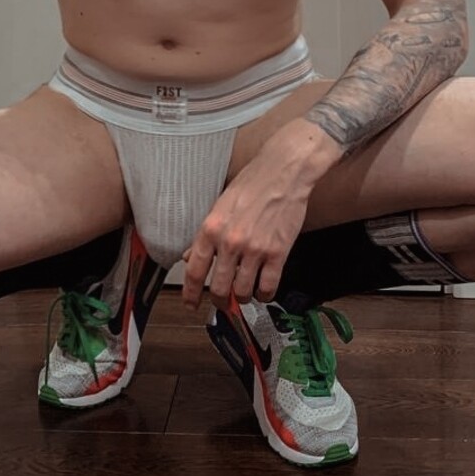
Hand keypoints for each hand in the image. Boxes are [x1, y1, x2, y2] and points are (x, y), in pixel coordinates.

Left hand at [181, 161, 310, 310]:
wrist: (284, 171)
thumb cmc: (253, 183)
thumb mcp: (221, 205)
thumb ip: (206, 234)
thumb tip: (191, 256)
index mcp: (211, 228)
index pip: (194, 271)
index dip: (190, 293)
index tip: (191, 303)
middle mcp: (230, 242)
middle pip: (218, 288)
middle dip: (219, 301)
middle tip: (222, 302)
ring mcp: (255, 249)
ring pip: (243, 292)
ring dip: (242, 297)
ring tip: (245, 291)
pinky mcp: (278, 253)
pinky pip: (268, 287)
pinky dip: (264, 294)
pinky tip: (263, 289)